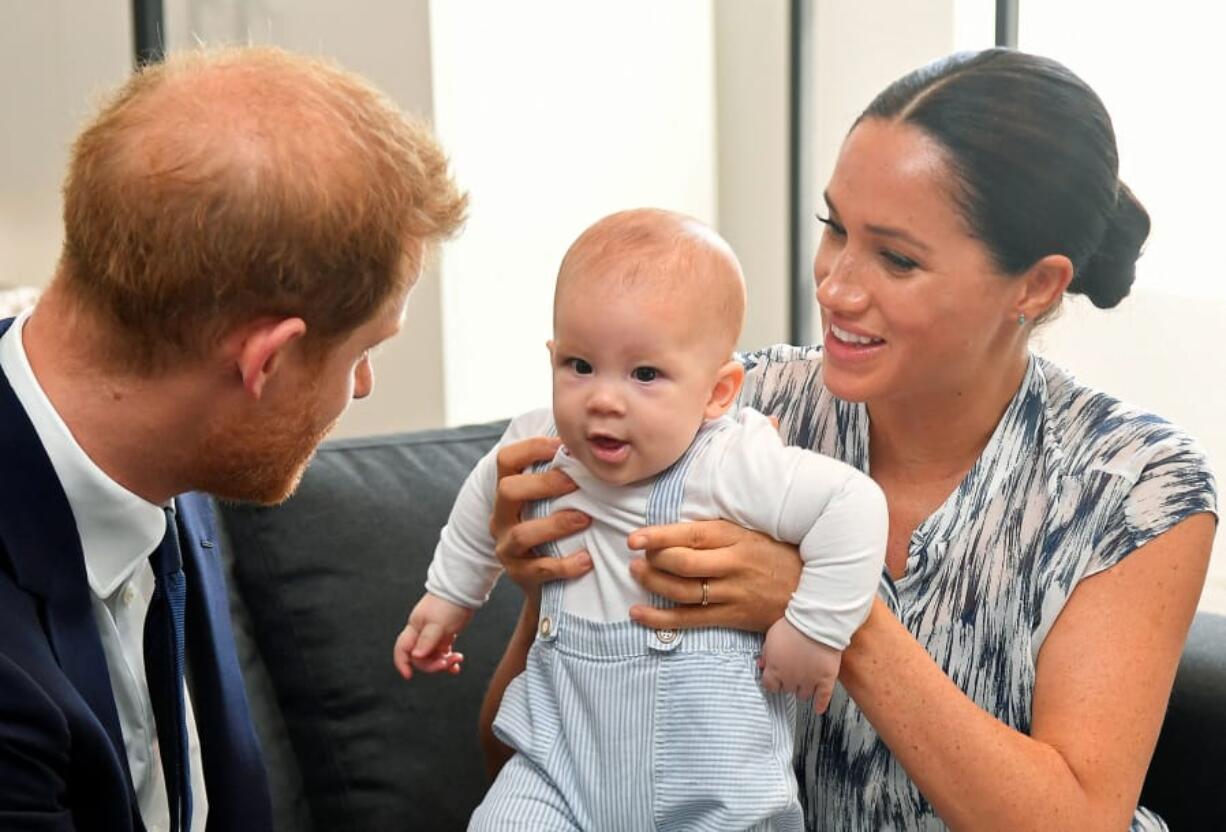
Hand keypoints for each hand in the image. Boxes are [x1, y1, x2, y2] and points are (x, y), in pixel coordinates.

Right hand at [393, 593, 472, 679]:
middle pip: (420, 658)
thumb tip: (416, 656)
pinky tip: (457, 664)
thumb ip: (427, 640)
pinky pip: (443, 653)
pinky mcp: (445, 635)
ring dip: (444, 663)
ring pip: (433, 657)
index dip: (402, 663)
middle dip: (433, 665)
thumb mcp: (438, 624)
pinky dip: (449, 660)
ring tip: (457, 659)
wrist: (463, 590)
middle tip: (447, 663)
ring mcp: (433, 635)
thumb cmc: (449, 604)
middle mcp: (421, 633)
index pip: (402, 649)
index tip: (409, 676)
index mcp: (415, 628)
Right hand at [490, 436, 593, 594]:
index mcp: (508, 493)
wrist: (547, 584)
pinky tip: (587, 560)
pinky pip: (539, 569)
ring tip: (585, 519)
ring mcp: (507, 547)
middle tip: (576, 482)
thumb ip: (562, 475)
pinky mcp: (519, 575)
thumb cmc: (555, 531)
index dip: (531, 448)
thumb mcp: (550, 502)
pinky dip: (565, 565)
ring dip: (556, 524)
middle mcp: (501, 517)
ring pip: (522, 533)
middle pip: (507, 490)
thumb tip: (592, 443)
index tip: (562, 445)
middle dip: (543, 483)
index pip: (506, 460)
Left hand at [625, 520, 801, 631]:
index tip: (635, 538)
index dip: (659, 536)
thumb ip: (718, 531)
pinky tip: (638, 613)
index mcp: (736, 538)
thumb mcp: (752, 532)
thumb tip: (676, 528)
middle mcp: (733, 565)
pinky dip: (660, 618)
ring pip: (682, 591)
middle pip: (682, 564)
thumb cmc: (778, 555)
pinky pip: (689, 620)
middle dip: (652, 561)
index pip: (691, 535)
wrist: (814, 591)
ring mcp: (732, 594)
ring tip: (636, 574)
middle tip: (636, 557)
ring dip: (652, 583)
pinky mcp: (732, 617)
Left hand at [760, 618, 840, 712]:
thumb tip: (761, 664)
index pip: (770, 686)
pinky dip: (821, 704)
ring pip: (803, 694)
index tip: (775, 680)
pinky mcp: (826, 679)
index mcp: (775, 669)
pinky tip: (818, 709)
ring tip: (805, 683)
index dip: (773, 682)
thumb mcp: (771, 636)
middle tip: (793, 674)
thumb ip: (766, 653)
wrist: (817, 622)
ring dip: (803, 689)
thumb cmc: (793, 626)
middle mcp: (791, 679)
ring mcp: (809, 680)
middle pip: (787, 690)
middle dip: (789, 682)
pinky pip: (823, 697)